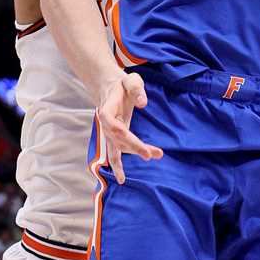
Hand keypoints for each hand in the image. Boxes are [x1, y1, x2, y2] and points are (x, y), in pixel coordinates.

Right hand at [97, 69, 162, 185]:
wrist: (109, 86)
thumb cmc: (122, 84)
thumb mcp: (131, 80)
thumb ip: (136, 89)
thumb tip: (143, 104)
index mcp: (107, 111)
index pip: (118, 130)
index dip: (131, 142)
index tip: (146, 151)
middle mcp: (105, 125)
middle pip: (119, 142)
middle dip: (136, 149)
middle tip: (154, 155)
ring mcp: (107, 132)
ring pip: (117, 149)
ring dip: (131, 156)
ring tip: (144, 164)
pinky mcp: (113, 136)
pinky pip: (114, 153)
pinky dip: (117, 166)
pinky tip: (122, 179)